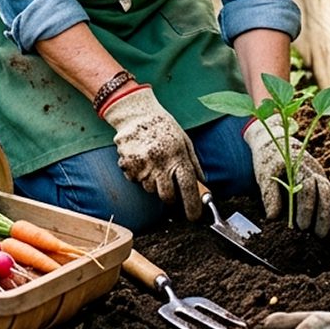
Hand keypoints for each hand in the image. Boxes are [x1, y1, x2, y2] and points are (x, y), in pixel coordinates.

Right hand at [102, 87, 204, 218]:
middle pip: (167, 196)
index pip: (188, 187)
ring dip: (153, 182)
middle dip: (170, 197)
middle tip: (168, 184)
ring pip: (150, 189)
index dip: (192, 205)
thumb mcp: (184, 140)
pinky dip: (138, 175)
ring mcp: (142, 165)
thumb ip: (193, 163)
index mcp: (177, 155)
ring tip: (153, 162)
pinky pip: (135, 180)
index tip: (194, 216)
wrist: (136, 112)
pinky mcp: (127, 165)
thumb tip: (202, 183)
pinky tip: (141, 158)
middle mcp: (159, 162)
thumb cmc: (163, 126)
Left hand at [244, 114, 329, 235]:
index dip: (306, 208)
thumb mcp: (264, 174)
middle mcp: (313, 170)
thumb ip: (269, 195)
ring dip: (329, 215)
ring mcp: (319, 174)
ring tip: (323, 234)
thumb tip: (273, 218)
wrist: (275, 142)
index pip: (308, 188)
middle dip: (323, 215)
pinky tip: (326, 225)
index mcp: (298, 166)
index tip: (301, 226)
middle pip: (326, 192)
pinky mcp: (321, 179)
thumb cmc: (268, 159)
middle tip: (317, 235)